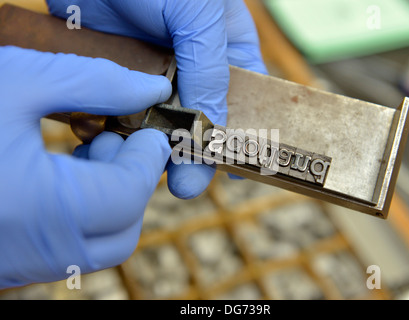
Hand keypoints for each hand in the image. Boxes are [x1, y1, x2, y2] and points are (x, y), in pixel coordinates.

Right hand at [0, 46, 171, 287]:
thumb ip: (95, 83)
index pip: (129, 195)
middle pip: (123, 230)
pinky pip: (67, 247)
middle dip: (132, 184)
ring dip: (110, 199)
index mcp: (38, 208)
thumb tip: (150, 88)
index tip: (149, 128)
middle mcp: (31, 251)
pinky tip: (63, 172)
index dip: (148, 159)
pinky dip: (83, 212)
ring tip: (87, 151)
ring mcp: (17, 264)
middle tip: (116, 139)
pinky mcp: (6, 261)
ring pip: (98, 244)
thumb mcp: (18, 80)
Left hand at [47, 0, 267, 197]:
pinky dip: (113, 130)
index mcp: (226, 47)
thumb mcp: (198, 13)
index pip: (244, 100)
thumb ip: (210, 70)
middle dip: (191, 153)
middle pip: (198, 120)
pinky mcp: (115, 77)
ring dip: (150, 147)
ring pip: (157, 123)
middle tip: (185, 185)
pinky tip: (109, 142)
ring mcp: (152, 74)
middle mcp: (191, 65)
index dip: (241, 136)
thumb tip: (211, 126)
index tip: (233, 170)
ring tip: (144, 168)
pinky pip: (118, 112)